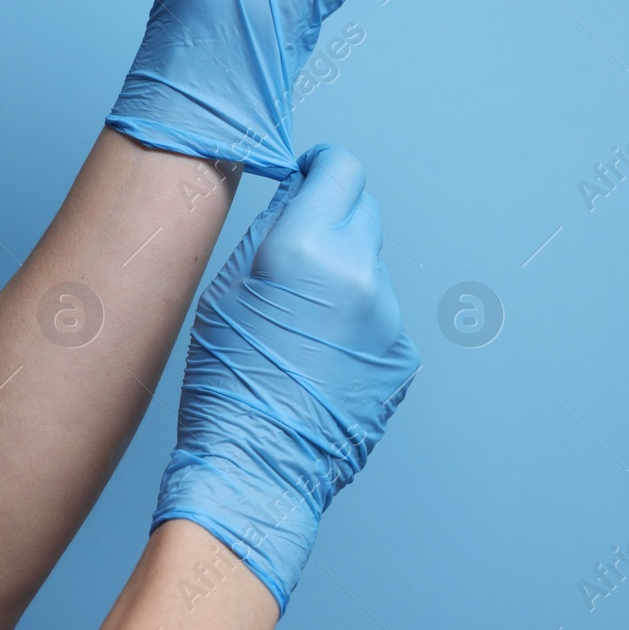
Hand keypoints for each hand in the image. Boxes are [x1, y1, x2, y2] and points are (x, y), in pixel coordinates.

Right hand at [151, 145, 419, 611]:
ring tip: (302, 325)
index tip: (311, 174)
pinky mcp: (402, 351)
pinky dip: (356, 324)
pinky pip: (380, 316)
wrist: (260, 463)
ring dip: (343, 277)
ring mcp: (387, 314)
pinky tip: (322, 358)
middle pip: (363, 209)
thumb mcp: (226, 286)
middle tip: (301, 250)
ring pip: (369, 266)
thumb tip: (298, 190)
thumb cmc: (227, 380)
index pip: (340, 168)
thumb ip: (270, 228)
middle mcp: (356, 270)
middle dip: (335, 216)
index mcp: (305, 244)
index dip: (322, 167)